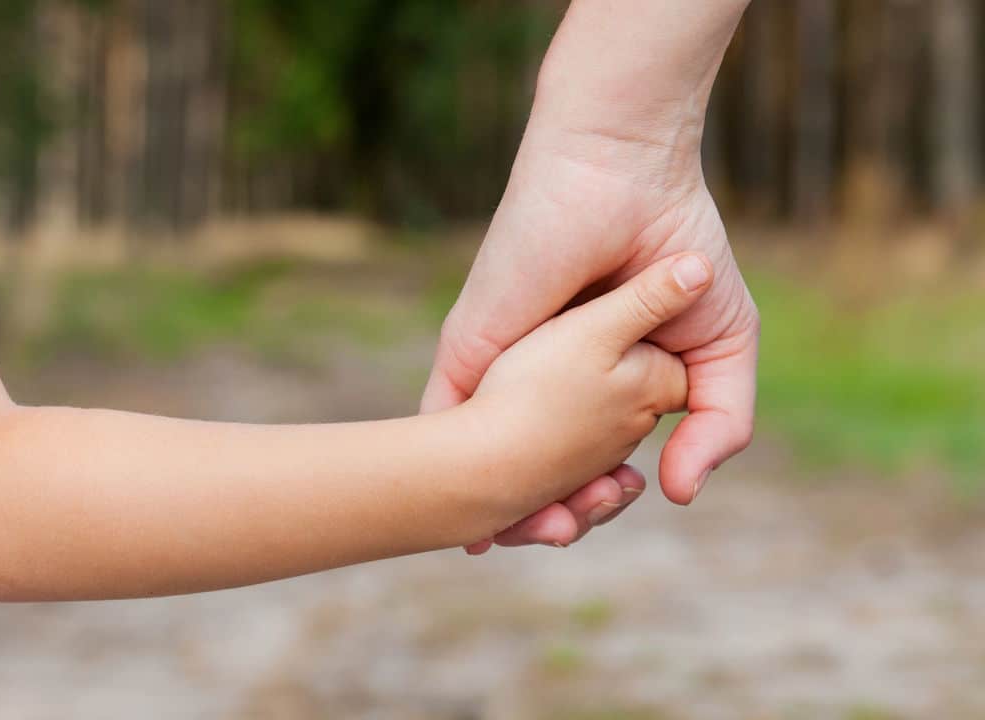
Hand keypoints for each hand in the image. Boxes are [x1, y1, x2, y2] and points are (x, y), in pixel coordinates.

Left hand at [425, 1, 757, 552]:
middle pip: (535, 475)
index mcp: (596, 386)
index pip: (589, 467)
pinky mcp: (466, 352)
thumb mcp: (720, 347)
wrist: (625, 177)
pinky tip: (460, 514)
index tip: (618, 505)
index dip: (599, 502)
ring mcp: (501, 371)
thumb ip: (717, 423)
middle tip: (563, 532)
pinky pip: (443, 426)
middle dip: (548, 517)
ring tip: (536, 530)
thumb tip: (680, 494)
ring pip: (486, 464)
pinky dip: (450, 475)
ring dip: (500, 509)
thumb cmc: (677, 248)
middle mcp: (542, 384)